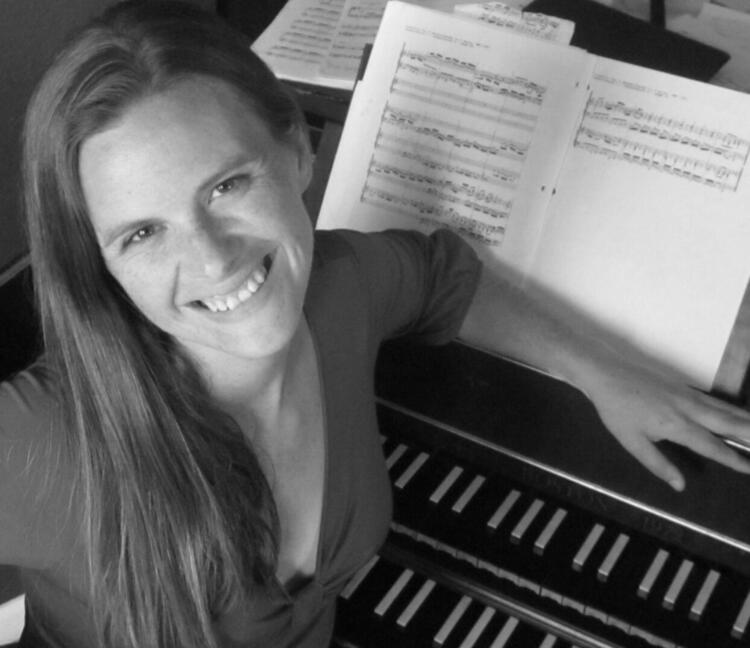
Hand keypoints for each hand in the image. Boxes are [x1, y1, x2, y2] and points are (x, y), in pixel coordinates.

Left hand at [579, 357, 749, 490]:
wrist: (606, 373)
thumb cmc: (616, 410)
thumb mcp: (631, 442)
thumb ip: (657, 464)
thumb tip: (680, 485)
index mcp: (676, 425)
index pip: (711, 446)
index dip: (732, 459)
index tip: (749, 469)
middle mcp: (688, 408)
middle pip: (728, 424)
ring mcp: (688, 395)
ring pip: (725, 409)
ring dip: (746, 421)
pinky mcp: (683, 386)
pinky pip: (715, 400)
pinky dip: (731, 408)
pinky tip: (739, 413)